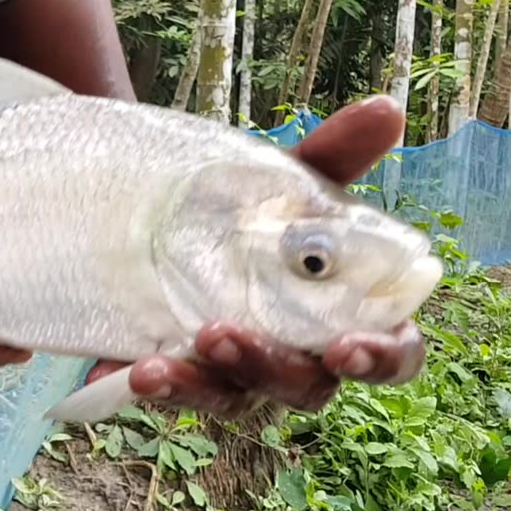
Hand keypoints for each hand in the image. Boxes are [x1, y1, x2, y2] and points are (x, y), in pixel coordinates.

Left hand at [87, 95, 428, 418]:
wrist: (167, 209)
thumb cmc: (252, 207)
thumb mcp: (282, 180)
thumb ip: (332, 155)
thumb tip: (384, 110)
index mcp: (346, 314)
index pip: (391, 355)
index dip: (380, 360)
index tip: (345, 347)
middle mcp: (298, 355)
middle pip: (304, 390)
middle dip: (265, 367)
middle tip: (220, 332)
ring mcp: (238, 375)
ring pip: (231, 400)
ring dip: (198, 384)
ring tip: (156, 363)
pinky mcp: (182, 377)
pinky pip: (170, 396)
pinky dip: (152, 386)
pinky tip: (118, 369)